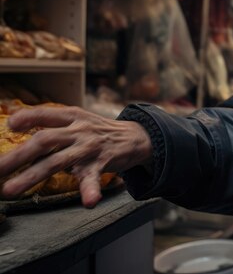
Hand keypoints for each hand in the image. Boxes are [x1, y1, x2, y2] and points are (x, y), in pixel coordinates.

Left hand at [0, 106, 152, 207]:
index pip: (46, 114)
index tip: (10, 125)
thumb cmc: (99, 131)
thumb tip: (19, 127)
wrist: (136, 137)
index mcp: (72, 117)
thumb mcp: (79, 120)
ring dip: (31, 176)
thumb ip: (53, 125)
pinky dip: (91, 191)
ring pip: (57, 161)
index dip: (27, 118)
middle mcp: (79, 130)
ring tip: (9, 190)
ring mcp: (89, 148)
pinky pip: (94, 179)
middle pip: (44, 140)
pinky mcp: (101, 164)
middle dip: (16, 157)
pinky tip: (89, 202)